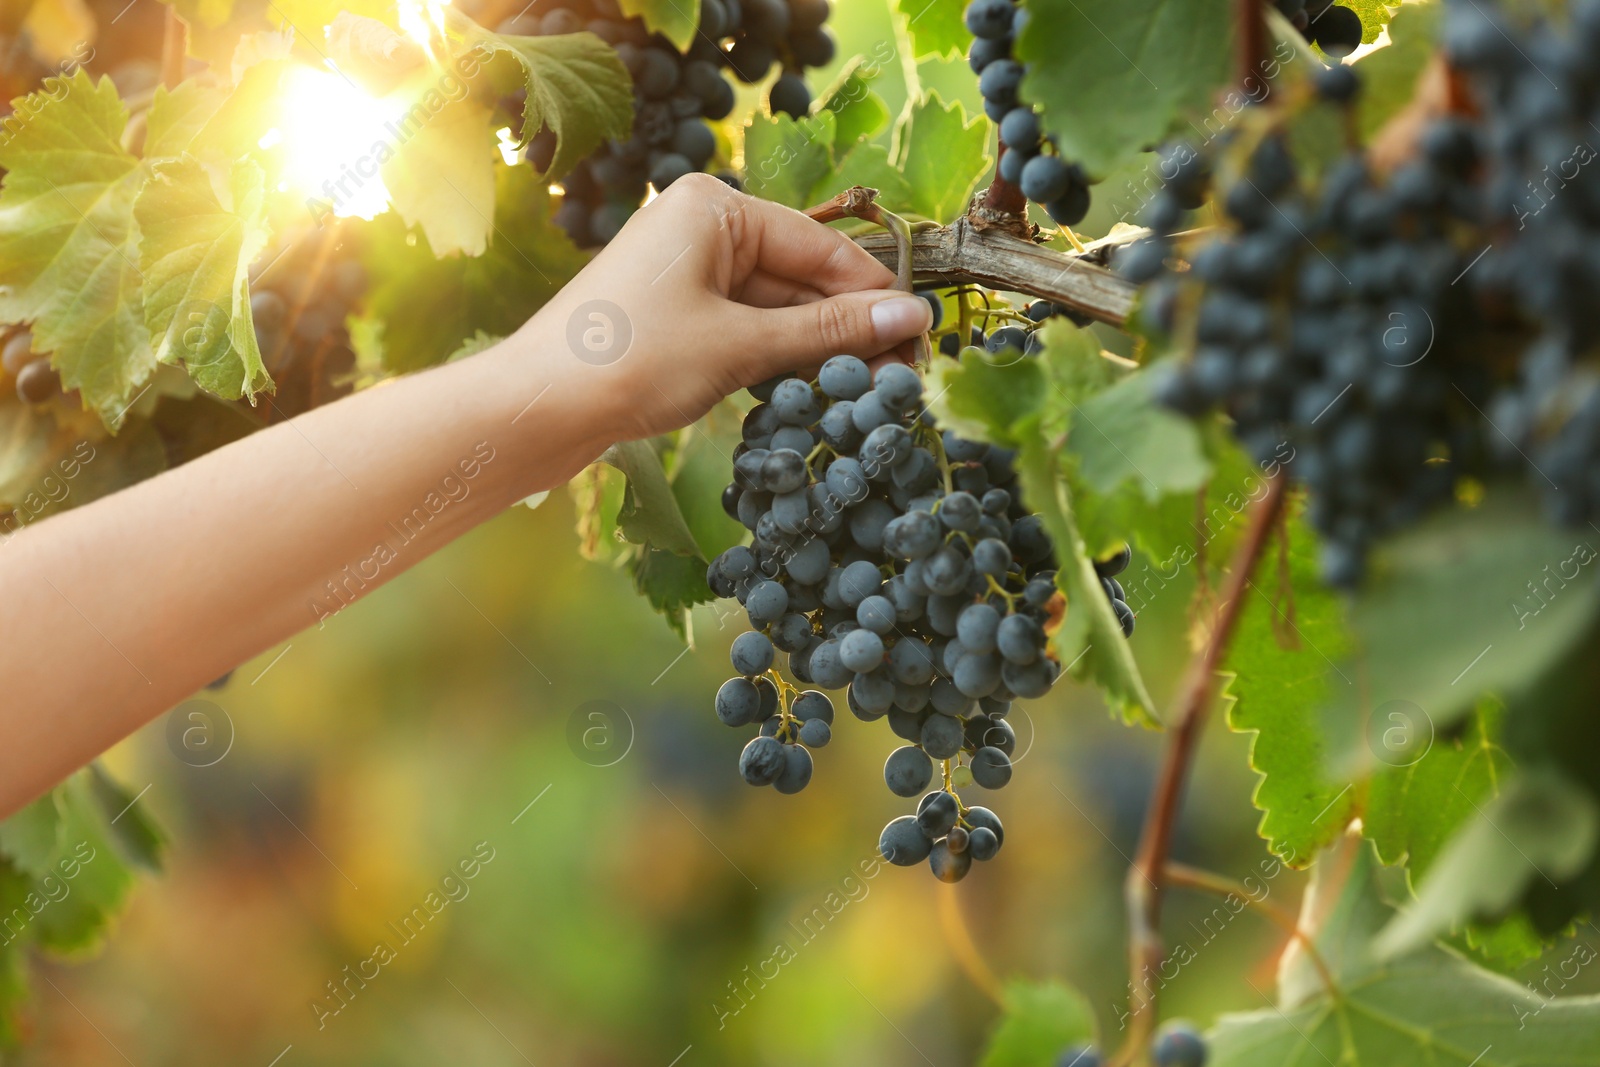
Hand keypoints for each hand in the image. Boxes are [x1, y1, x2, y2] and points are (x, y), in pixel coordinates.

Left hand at [519, 173, 933, 442]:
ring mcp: (686, 273)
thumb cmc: (629, 362)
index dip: (873, 294)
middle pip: (800, 276)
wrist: (535, 409)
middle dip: (848, 327)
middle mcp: (702, 227)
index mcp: (714, 207)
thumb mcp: (740, 345)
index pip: (819, 246)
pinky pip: (746, 330)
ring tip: (869, 392)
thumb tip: (911, 317)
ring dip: (817, 350)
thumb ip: (827, 332)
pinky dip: (779, 359)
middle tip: (902, 377)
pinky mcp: (676, 317)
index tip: (922, 336)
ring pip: (776, 309)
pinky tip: (816, 393)